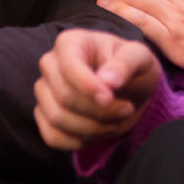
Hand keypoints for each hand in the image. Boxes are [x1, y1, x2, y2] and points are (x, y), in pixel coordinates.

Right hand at [33, 29, 161, 150]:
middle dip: (98, 111)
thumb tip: (107, 80)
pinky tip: (98, 133)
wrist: (129, 87)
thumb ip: (125, 64)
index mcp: (71, 42)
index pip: (69, 66)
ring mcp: (44, 90)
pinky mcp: (44, 115)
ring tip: (116, 121)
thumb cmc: (132, 66)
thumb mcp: (139, 57)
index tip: (110, 99)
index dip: (88, 87)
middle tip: (126, 110)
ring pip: (56, 118)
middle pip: (63, 96)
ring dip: (92, 128)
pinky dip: (77, 141)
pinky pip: (51, 136)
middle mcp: (50, 63)